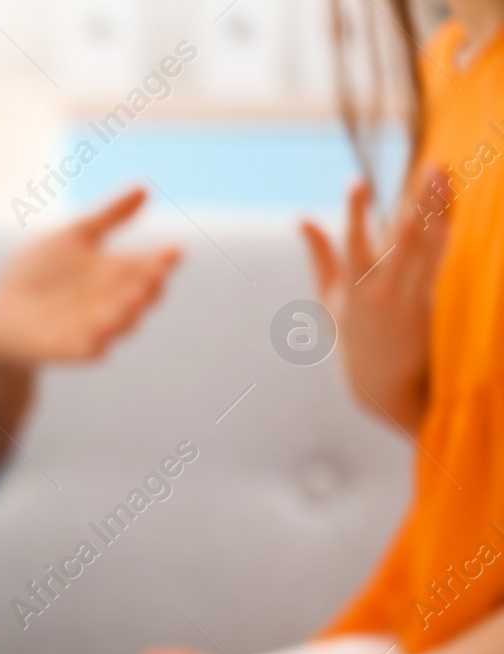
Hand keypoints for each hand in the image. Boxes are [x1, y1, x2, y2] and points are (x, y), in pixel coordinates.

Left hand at [0, 187, 180, 365]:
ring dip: (130, 311)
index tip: (175, 250)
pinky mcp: (72, 349)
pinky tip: (101, 327)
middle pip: (143, 296)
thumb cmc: (40, 272)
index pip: (149, 267)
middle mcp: (113, 302)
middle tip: (156, 271)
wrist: (0, 309)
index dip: (164, 261)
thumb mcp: (73, 237)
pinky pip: (92, 348)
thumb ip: (108, 217)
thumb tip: (145, 188)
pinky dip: (99, 339)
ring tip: (135, 295)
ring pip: (123, 323)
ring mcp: (95, 327)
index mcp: (116, 273)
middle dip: (151, 285)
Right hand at [300, 174, 448, 433]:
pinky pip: (440, 265)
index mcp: (350, 288)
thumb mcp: (329, 298)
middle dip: (416, 200)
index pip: (352, 242)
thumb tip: (300, 216)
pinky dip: (447, 237)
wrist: (380, 385)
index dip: (355, 212)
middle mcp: (377, 292)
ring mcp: (405, 300)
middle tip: (432, 165)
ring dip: (440, 211)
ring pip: (427, 248)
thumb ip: (319, 254)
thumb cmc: (353, 336)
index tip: (356, 182)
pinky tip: (453, 213)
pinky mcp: (428, 307)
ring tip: (447, 178)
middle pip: (400, 238)